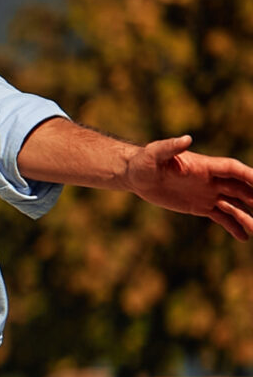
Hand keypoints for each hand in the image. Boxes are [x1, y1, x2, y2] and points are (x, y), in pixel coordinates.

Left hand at [119, 136, 252, 239]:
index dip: (250, 177)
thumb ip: (170, 147)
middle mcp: (212, 180)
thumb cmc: (144, 161)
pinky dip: (233, 226)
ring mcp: (208, 193)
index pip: (234, 170)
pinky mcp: (200, 206)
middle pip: (241, 189)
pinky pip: (221, 216)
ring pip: (234, 205)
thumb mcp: (154, 154)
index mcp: (206, 166)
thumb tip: (186, 139)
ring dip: (247, 216)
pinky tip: (244, 237)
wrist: (136, 175)